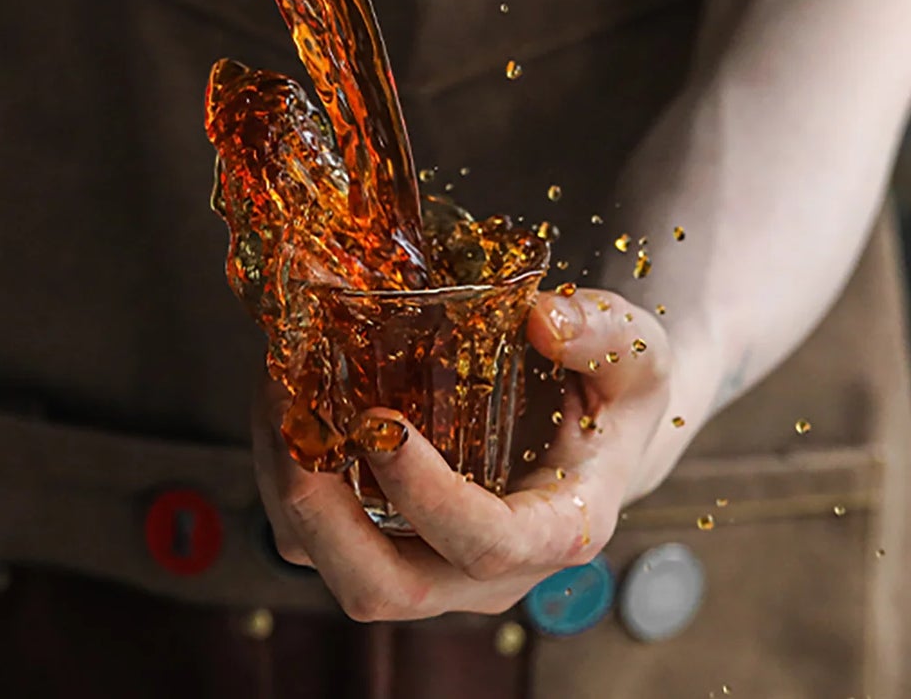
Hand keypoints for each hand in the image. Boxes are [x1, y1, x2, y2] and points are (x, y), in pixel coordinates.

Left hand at [252, 289, 676, 620]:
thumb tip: (544, 321)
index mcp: (558, 528)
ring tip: (275, 393)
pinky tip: (282, 401)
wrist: (595, 424)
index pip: (488, 546)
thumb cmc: (612, 391)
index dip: (428, 497)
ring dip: (286, 487)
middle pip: (388, 589)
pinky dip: (284, 475)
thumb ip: (603, 332)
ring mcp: (432, 560)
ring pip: (334, 565)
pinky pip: (316, 535)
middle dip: (322, 515)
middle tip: (293, 421)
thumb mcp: (635, 353)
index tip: (382, 424)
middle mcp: (489, 569)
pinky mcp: (389, 538)